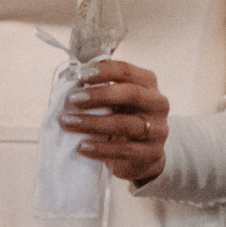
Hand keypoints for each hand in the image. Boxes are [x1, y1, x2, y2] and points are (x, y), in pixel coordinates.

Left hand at [62, 57, 169, 185]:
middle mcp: (157, 104)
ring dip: (93, 123)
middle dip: (99, 95)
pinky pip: (126, 150)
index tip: (81, 74)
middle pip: (131, 94)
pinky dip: (101, 148)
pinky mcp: (152, 153)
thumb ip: (97, 86)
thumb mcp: (112, 99)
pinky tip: (82, 146)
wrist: (140, 155)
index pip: (127, 71)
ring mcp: (158, 130)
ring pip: (126, 124)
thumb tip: (69, 77)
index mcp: (146, 84)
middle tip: (73, 99)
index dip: (104, 71)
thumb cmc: (120, 118)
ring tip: (68, 122)